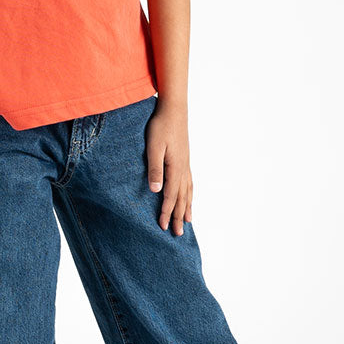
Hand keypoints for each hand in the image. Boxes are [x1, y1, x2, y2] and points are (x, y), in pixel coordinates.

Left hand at [145, 102, 192, 235]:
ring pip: (188, 192)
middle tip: (177, 234)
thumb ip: (155, 169)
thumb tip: (156, 191)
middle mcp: (183, 169)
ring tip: (188, 222)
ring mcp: (186, 164)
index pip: (170, 196)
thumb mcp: (153, 147)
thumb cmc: (160, 126)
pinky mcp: (185, 159)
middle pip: (181, 198)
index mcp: (175, 168)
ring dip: (186, 208)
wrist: (173, 109)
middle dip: (178, 216)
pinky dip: (190, 194)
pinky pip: (190, 182)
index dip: (166, 212)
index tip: (162, 227)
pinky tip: (189, 197)